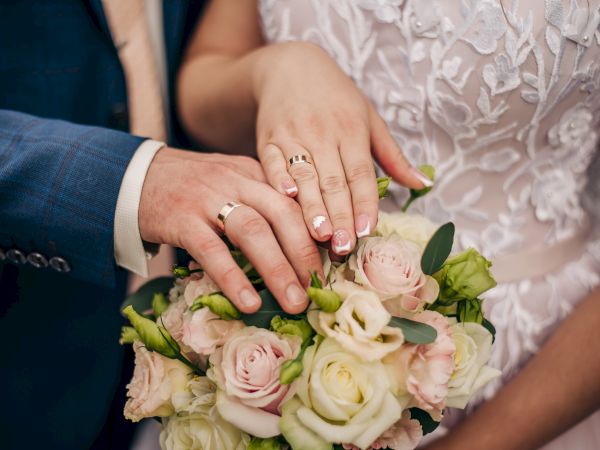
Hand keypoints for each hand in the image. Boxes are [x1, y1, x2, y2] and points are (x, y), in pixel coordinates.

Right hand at [139, 147, 322, 313]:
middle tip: (319, 288)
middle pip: (282, 213)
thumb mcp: (230, 182)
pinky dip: (233, 278)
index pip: (294, 200)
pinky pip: (211, 251)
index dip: (317, 231)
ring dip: (277, 269)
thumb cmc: (190, 188)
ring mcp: (207, 198)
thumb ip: (259, 202)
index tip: (333, 260)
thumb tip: (297, 243)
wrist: (134, 176)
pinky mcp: (180, 220)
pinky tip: (248, 302)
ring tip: (294, 302)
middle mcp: (236, 181)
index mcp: (253, 173)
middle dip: (306, 252)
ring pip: (251, 231)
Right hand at [253, 42, 430, 254]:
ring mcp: (293, 135)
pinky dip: (278, 179)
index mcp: (351, 130)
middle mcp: (323, 134)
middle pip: (333, 181)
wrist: (289, 66)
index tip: (368, 231)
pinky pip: (272, 162)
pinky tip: (286, 196)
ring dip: (311, 207)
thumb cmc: (335, 96)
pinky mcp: (267, 139)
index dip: (365, 203)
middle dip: (340, 216)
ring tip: (319, 235)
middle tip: (344, 247)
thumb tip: (424, 183)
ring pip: (304, 175)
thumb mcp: (369, 117)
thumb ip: (393, 155)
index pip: (361, 173)